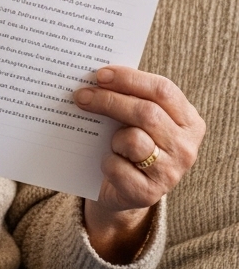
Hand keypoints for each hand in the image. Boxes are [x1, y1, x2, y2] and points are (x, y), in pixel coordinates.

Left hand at [73, 66, 205, 262]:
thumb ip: (128, 97)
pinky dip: (105, 162)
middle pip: (147, 113)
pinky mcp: (149, 194)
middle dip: (109, 100)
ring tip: (107, 140)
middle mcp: (186, 147)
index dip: (129, 79)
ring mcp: (171, 173)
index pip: (163, 90)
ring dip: (112, 137)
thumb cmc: (129, 142)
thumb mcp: (135, 118)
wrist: (123, 189)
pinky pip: (118, 168)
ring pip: (134, 140)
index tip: (100, 75)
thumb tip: (95, 76)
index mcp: (188, 121)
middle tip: (81, 95)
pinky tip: (105, 162)